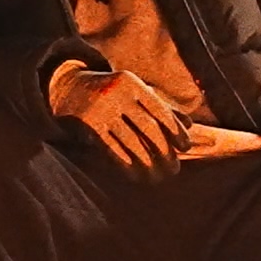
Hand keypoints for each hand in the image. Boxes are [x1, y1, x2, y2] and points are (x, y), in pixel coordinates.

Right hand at [56, 66, 190, 175]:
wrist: (69, 89)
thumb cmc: (113, 92)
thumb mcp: (136, 92)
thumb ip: (162, 106)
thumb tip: (191, 125)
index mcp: (132, 83)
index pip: (160, 110)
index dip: (176, 131)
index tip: (186, 147)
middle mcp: (116, 94)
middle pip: (148, 128)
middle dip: (165, 151)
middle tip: (174, 169)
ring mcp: (100, 111)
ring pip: (131, 142)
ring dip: (148, 164)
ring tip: (158, 177)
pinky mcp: (88, 127)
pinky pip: (112, 150)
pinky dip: (127, 165)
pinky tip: (137, 175)